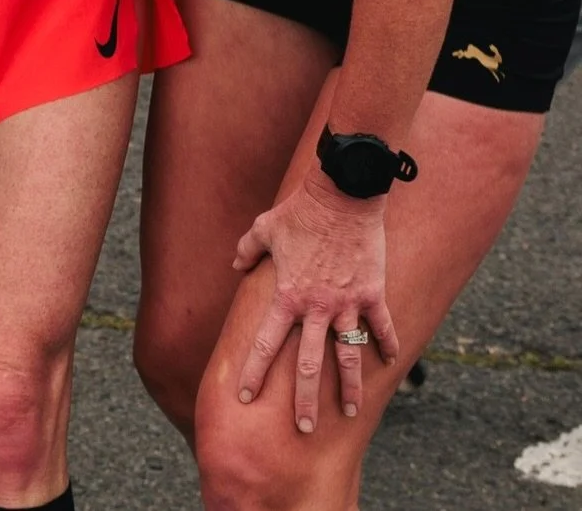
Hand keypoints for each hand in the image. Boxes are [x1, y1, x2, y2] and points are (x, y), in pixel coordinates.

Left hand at [232, 172, 399, 429]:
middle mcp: (316, 306)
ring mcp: (347, 303)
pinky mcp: (372, 293)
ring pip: (347, 357)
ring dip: (348, 388)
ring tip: (349, 412)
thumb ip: (247, 249)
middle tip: (304, 429)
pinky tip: (388, 363)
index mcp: (286, 294)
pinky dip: (386, 346)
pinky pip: (381, 327)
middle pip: (307, 364)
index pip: (264, 342)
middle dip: (304, 400)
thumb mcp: (264, 228)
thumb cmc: (300, 211)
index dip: (253, 371)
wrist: (342, 195)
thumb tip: (235, 263)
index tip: (245, 396)